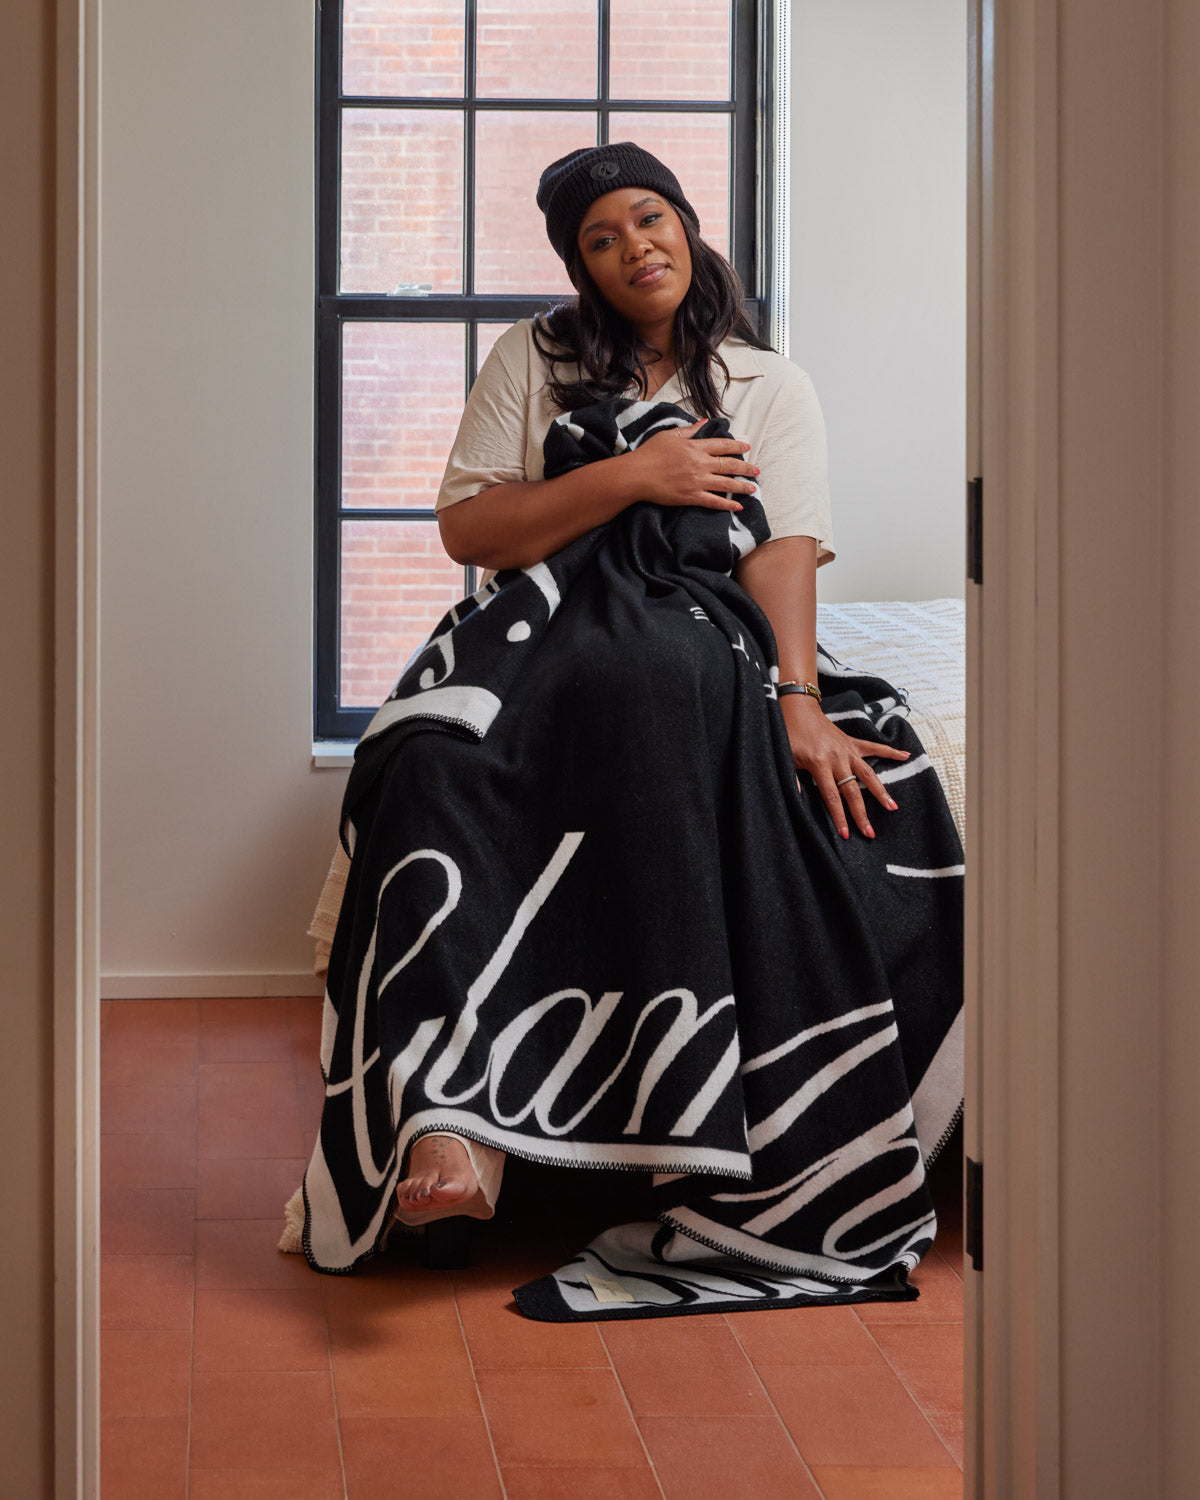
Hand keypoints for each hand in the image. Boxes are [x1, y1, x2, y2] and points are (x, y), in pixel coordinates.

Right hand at [629, 420, 759, 510]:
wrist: (637, 475)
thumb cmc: (649, 453)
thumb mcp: (669, 435)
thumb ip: (689, 431)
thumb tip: (703, 423)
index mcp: (695, 447)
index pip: (722, 445)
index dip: (737, 446)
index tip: (746, 448)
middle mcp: (700, 463)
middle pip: (729, 465)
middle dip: (746, 468)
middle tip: (757, 470)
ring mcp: (697, 481)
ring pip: (726, 484)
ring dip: (742, 486)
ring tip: (753, 488)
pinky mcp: (691, 497)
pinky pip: (713, 501)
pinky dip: (726, 504)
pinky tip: (737, 506)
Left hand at [781, 695, 909, 838]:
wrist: (798, 709)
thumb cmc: (789, 735)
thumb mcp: (785, 757)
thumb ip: (792, 779)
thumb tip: (796, 799)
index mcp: (819, 764)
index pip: (831, 797)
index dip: (839, 817)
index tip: (845, 834)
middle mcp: (837, 758)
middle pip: (852, 791)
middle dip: (861, 814)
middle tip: (870, 833)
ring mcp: (847, 750)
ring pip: (868, 774)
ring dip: (880, 791)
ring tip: (893, 807)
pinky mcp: (852, 742)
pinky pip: (874, 748)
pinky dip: (890, 752)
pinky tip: (906, 756)